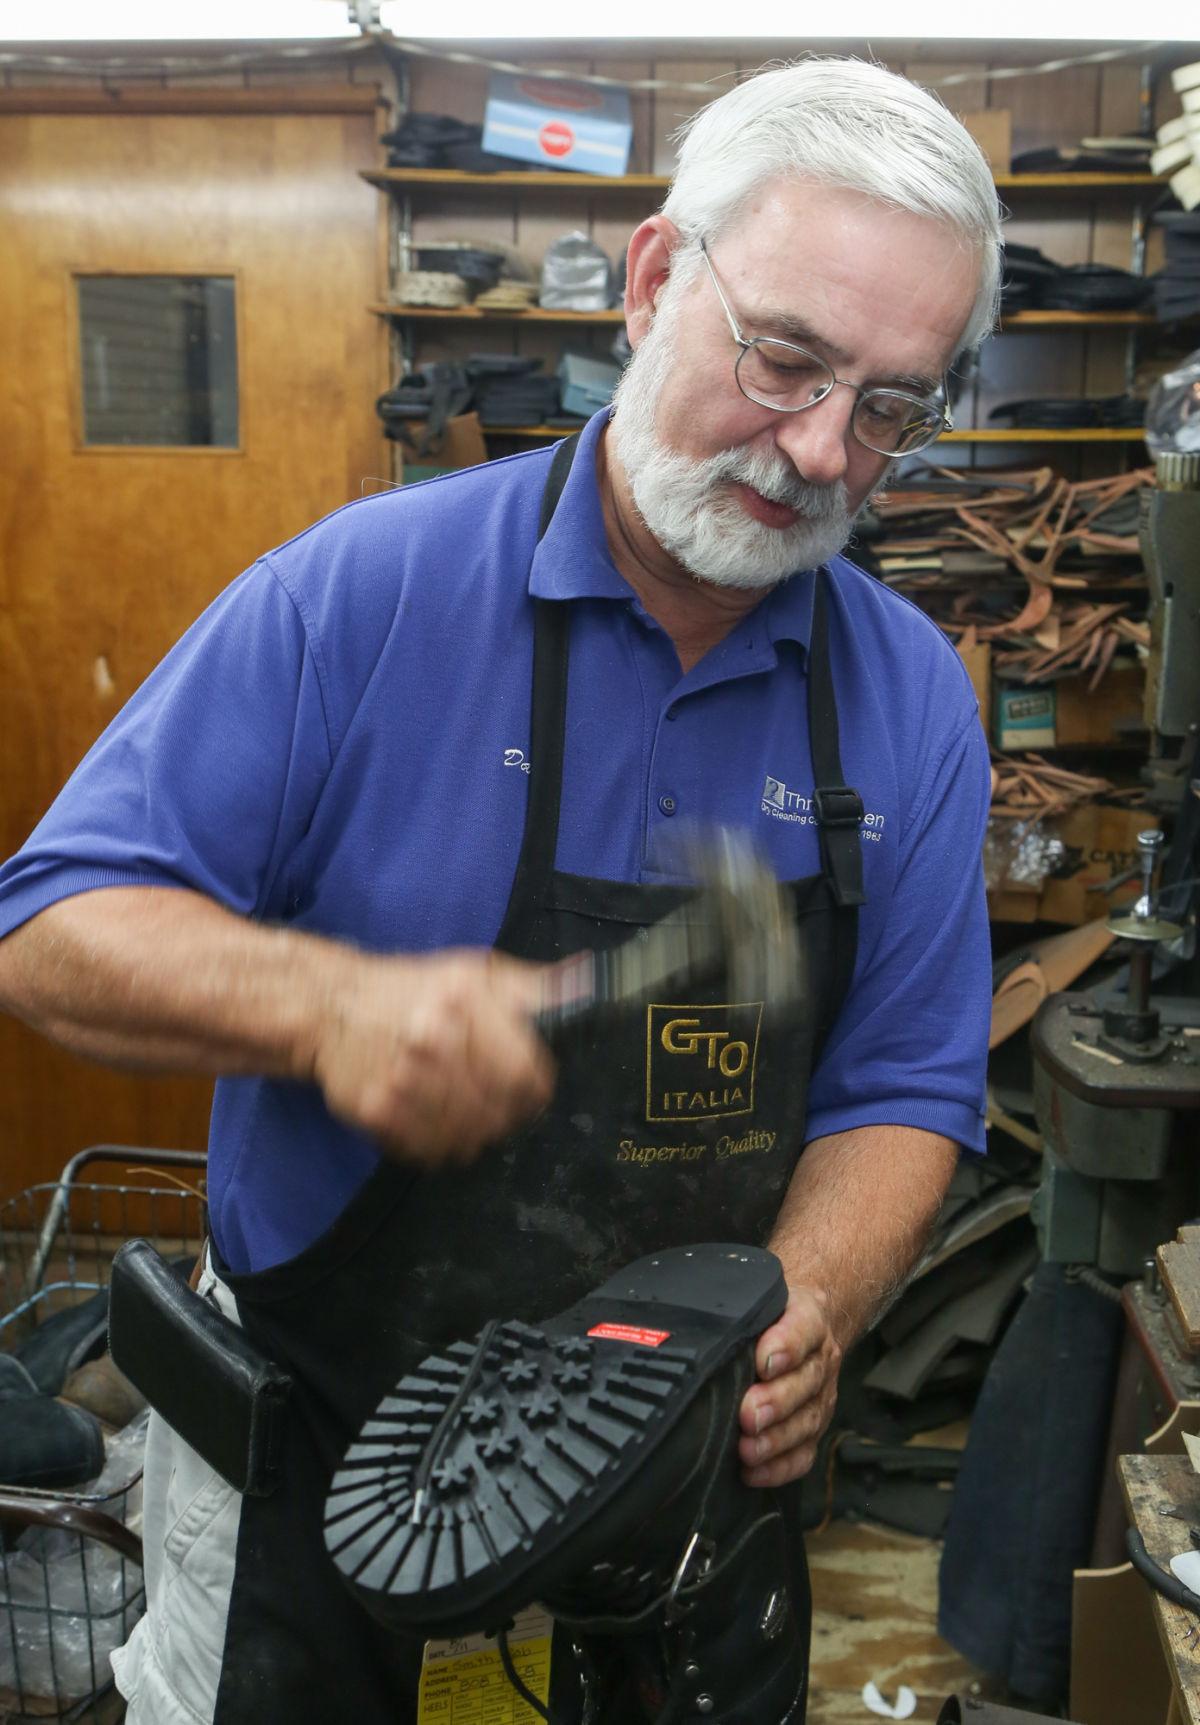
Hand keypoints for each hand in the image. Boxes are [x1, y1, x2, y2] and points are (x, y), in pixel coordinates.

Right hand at [309, 947, 554, 1164]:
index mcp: (462, 1001)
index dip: (536, 1091)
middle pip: (498, 1111)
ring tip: (466, 1112)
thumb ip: (533, 986)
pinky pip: (430, 1150)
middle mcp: (432, 1040)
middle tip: (498, 1105)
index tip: (532, 1092)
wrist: (329, 1005)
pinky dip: (442, 1146)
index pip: (524, 1072)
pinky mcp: (377, 1111)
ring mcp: (402, 1079)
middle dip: (507, 1114)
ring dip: (476, 1133)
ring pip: (467, 1137)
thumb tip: (587, 983)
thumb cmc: (410, 988)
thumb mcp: (473, 971)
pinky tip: (438, 1122)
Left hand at [737, 1285, 841, 1487]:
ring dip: (776, 1440)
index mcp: (809, 1318)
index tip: (762, 1363)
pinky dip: (779, 1467)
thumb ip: (740, 1311)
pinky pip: (804, 1453)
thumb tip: (703, 1330)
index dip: (785, 1347)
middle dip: (776, 1402)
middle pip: (806, 1381)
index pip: (803, 1328)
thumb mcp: (760, 1298)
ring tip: (747, 1450)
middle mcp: (820, 1358)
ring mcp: (820, 1396)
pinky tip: (752, 1472)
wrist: (806, 1322)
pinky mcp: (814, 1427)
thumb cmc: (771, 1314)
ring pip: (807, 1421)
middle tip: (748, 1414)